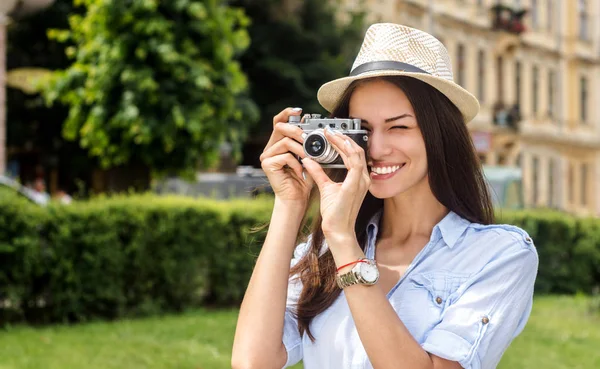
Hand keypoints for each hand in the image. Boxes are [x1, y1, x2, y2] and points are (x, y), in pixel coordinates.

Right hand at [260, 108, 313, 205]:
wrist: (296, 199)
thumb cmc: (303, 178)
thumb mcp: (308, 156)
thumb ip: (307, 141)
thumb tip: (310, 122)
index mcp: (278, 142)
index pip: (279, 121)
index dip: (287, 113)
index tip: (300, 111)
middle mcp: (270, 147)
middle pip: (280, 127)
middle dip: (297, 130)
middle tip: (308, 139)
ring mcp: (266, 156)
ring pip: (285, 142)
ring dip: (301, 150)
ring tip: (308, 159)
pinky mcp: (267, 165)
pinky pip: (285, 156)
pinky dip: (296, 163)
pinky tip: (300, 171)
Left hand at [301, 128, 370, 242]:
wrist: (338, 230)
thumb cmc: (335, 212)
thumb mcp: (325, 187)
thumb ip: (318, 173)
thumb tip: (308, 160)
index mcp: (358, 179)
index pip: (354, 155)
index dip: (344, 142)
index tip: (331, 135)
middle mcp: (362, 178)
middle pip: (357, 150)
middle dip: (343, 138)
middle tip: (329, 130)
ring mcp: (361, 181)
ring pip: (356, 153)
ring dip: (343, 141)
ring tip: (330, 133)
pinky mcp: (354, 185)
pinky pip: (353, 162)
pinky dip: (344, 150)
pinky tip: (334, 144)